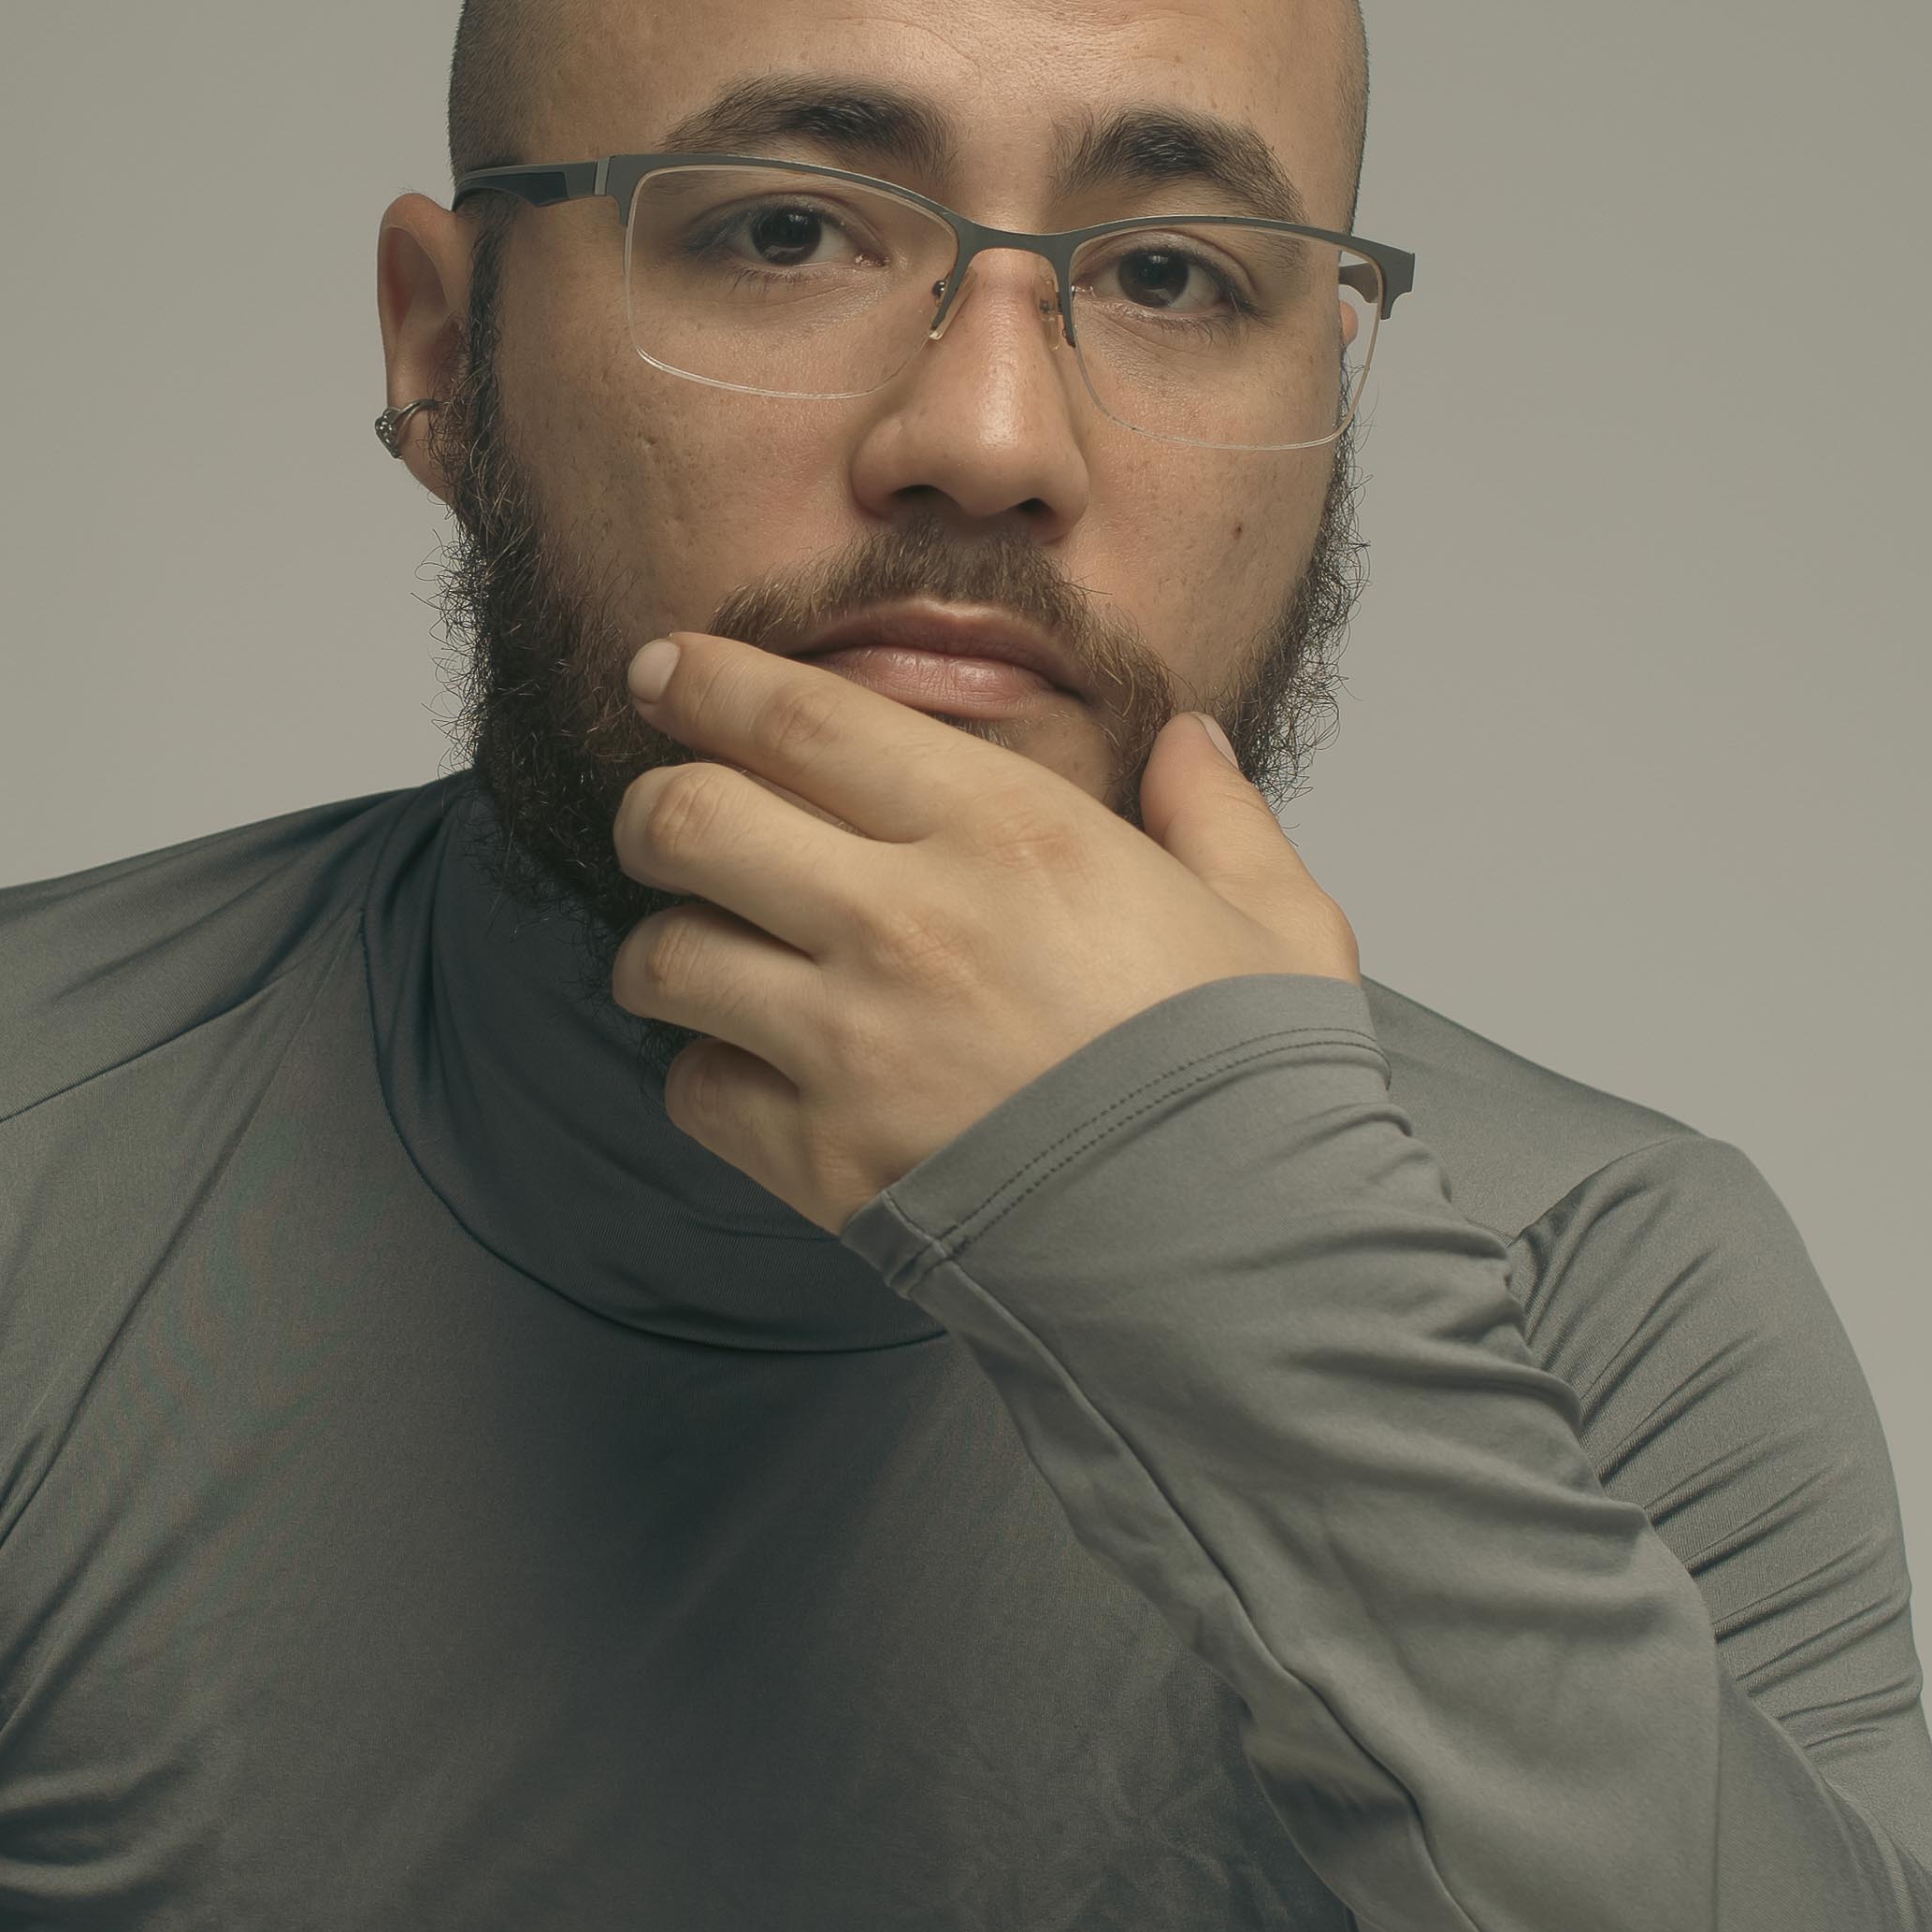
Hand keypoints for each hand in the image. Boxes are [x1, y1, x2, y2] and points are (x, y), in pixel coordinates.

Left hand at [608, 630, 1361, 1230]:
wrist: (1235, 1262)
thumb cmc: (1257, 1090)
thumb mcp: (1275, 924)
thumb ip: (1217, 817)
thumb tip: (1189, 743)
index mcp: (1006, 831)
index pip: (799, 719)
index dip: (707, 681)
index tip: (664, 668)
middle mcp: (904, 918)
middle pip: (689, 817)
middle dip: (655, 806)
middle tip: (669, 819)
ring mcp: (849, 1042)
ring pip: (665, 954)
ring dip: (665, 947)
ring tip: (696, 954)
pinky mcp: (820, 1158)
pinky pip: (693, 1089)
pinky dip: (705, 1075)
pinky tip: (752, 1072)